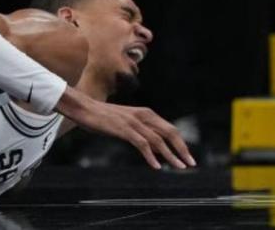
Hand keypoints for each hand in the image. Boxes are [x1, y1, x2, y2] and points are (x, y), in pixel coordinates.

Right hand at [55, 87, 195, 169]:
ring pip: (158, 140)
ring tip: (179, 167)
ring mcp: (133, 122)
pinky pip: (142, 144)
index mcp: (145, 113)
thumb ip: (141, 131)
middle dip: (182, 149)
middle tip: (190, 163)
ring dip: (170, 155)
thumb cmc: (102, 116)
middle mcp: (142, 115)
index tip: (187, 155)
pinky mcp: (123, 129)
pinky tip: (156, 166)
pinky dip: (151, 156)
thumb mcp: (126, 121)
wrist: (83, 107)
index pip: (169, 128)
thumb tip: (156, 148)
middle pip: (169, 132)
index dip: (180, 142)